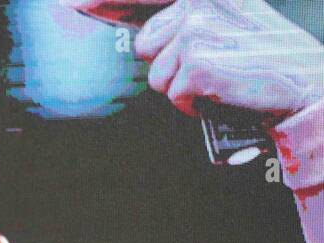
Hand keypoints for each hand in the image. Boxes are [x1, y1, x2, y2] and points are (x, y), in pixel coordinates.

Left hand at [128, 0, 323, 121]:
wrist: (305, 87)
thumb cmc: (263, 60)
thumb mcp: (228, 22)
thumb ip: (182, 18)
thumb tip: (134, 28)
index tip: (72, 3)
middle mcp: (202, 2)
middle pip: (146, 45)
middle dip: (170, 64)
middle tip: (213, 66)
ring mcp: (199, 30)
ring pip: (157, 74)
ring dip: (183, 86)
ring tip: (221, 79)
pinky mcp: (198, 63)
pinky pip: (173, 94)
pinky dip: (194, 103)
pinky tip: (224, 91)